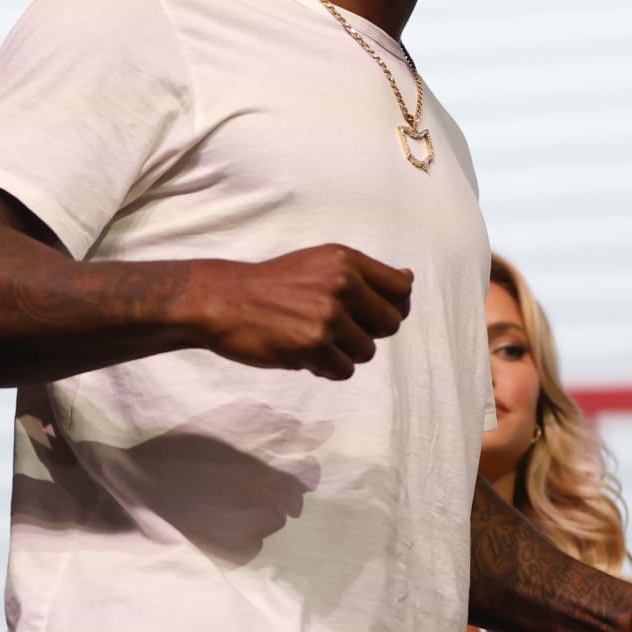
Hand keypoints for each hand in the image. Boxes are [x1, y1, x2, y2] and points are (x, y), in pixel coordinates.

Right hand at [190, 244, 413, 380]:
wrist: (223, 300)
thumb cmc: (273, 285)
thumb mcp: (319, 263)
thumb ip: (361, 274)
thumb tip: (408, 281)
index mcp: (346, 260)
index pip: (400, 288)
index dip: (394, 306)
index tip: (373, 313)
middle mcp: (342, 284)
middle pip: (391, 324)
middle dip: (368, 332)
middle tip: (339, 329)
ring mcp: (328, 316)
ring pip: (366, 352)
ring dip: (344, 352)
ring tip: (314, 339)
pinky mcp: (313, 346)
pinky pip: (344, 371)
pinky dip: (327, 369)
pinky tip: (305, 354)